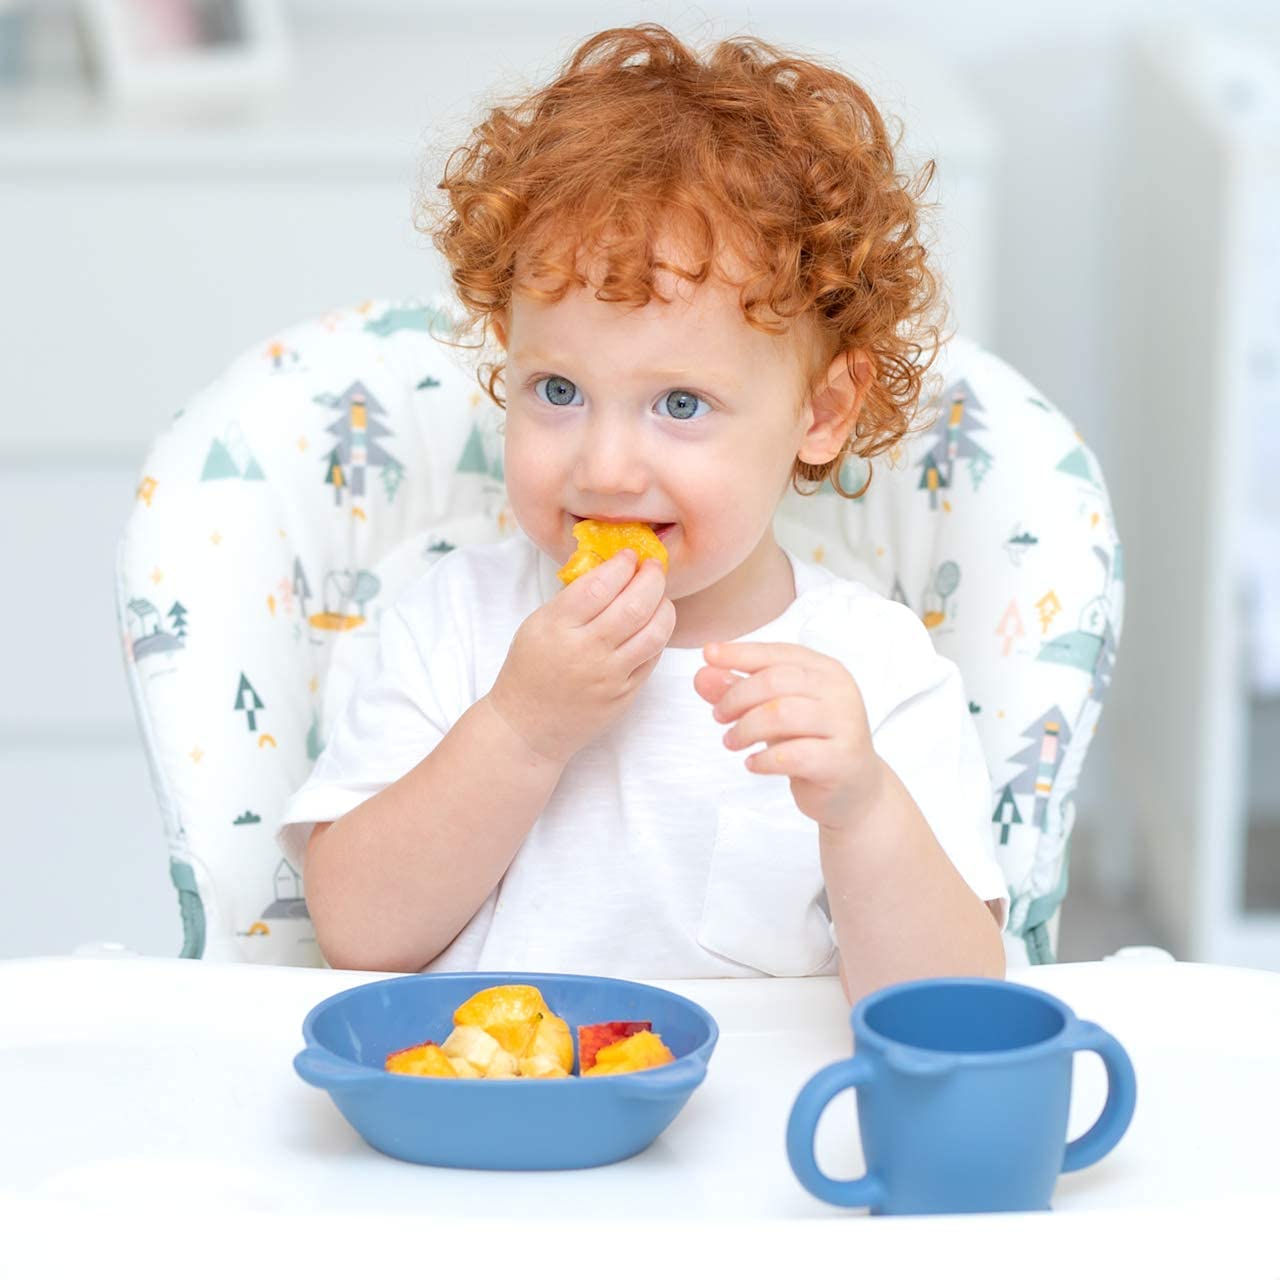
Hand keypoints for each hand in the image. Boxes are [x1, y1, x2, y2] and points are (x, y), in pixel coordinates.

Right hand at [486, 549, 674, 766]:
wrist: (527, 726)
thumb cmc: (530, 669)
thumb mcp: (537, 625)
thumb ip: (572, 598)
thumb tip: (611, 566)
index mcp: (557, 627)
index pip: (600, 585)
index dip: (621, 564)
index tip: (629, 556)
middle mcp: (585, 651)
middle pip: (635, 605)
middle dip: (652, 578)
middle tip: (653, 567)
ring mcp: (609, 676)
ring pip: (654, 632)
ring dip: (664, 606)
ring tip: (659, 595)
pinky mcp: (625, 695)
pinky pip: (653, 658)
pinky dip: (659, 634)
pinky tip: (654, 623)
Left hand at [694, 641, 881, 831]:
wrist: (855, 790)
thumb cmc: (813, 743)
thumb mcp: (774, 712)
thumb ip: (740, 691)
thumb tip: (702, 675)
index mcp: (825, 670)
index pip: (778, 652)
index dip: (740, 652)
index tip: (708, 654)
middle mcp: (839, 692)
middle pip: (776, 681)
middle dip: (737, 696)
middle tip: (719, 716)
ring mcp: (845, 725)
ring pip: (783, 714)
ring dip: (746, 728)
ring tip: (732, 741)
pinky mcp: (841, 760)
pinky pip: (794, 754)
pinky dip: (764, 759)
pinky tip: (753, 763)